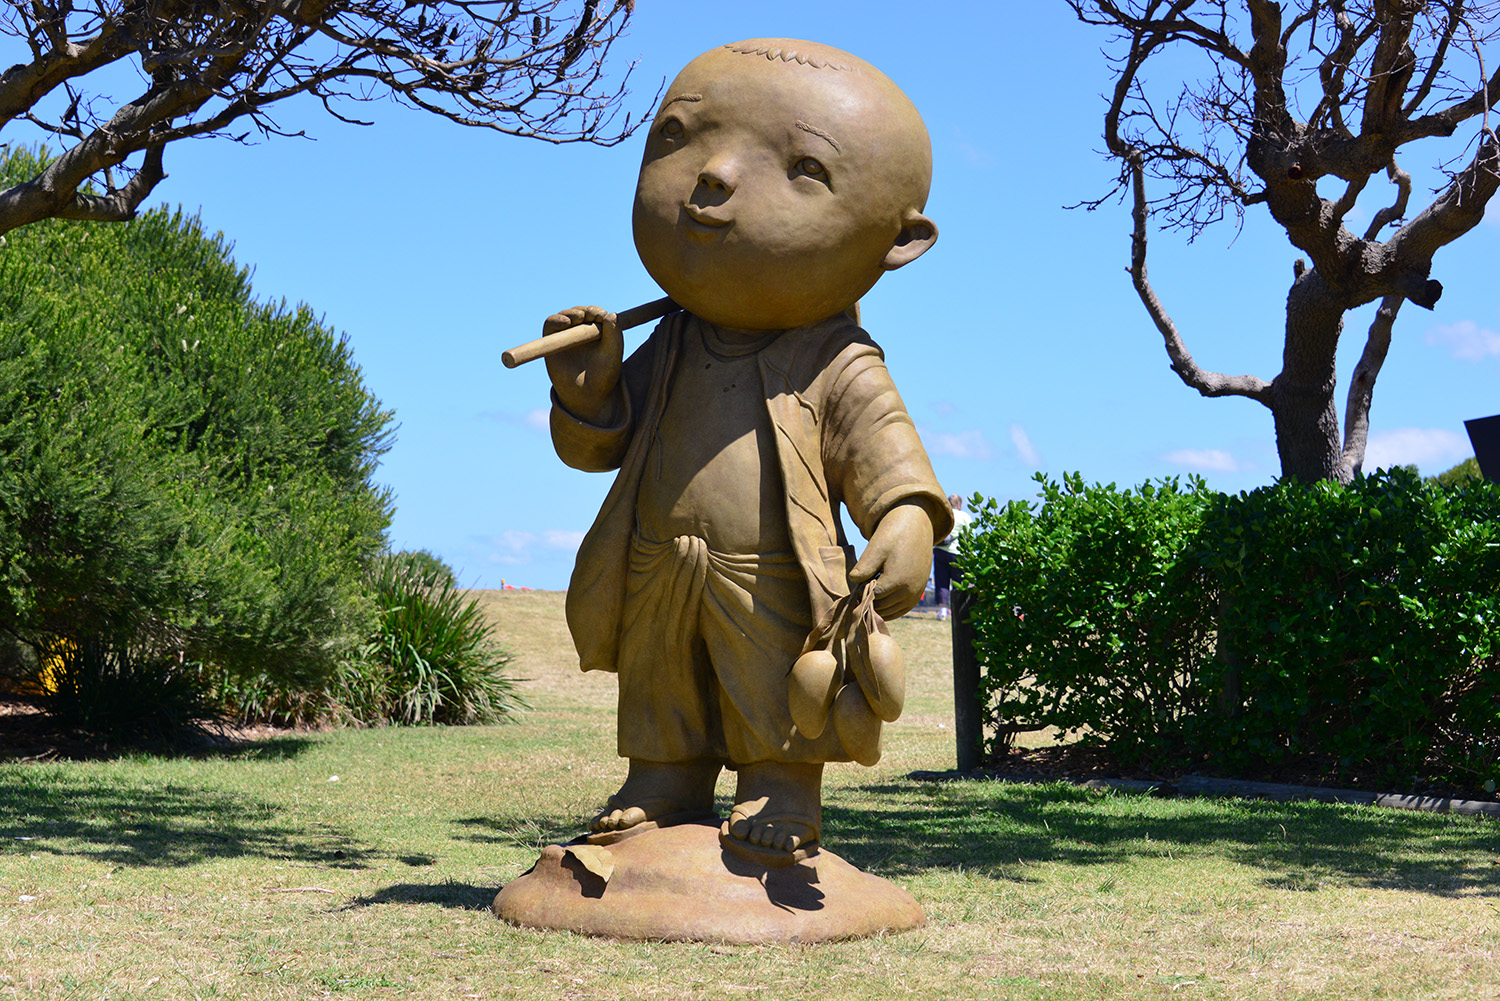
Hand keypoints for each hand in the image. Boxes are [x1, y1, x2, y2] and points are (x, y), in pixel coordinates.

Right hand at [543, 305, 622, 423]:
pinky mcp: (551, 342)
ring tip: (580, 317)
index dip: (596, 311)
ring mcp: (565, 337)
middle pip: (580, 312)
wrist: (587, 396)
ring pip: (566, 316)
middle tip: (592, 316)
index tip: (602, 316)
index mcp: (596, 333)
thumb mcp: (613, 354)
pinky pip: (550, 325)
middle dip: (586, 311)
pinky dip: (556, 320)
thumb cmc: (603, 377)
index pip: (595, 314)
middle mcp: (580, 333)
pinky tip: (565, 322)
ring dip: (572, 313)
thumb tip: (612, 313)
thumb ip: (614, 335)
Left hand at [848, 501, 937, 618]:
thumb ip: (864, 567)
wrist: (916, 527)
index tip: (854, 589)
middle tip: (858, 593)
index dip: (862, 594)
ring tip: (868, 596)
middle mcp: (909, 591)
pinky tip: (879, 603)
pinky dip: (890, 610)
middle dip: (869, 602)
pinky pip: (902, 610)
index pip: (873, 597)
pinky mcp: (918, 593)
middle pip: (882, 607)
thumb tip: (853, 581)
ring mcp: (916, 593)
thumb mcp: (876, 548)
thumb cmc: (893, 535)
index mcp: (897, 580)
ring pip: (892, 612)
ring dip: (879, 608)